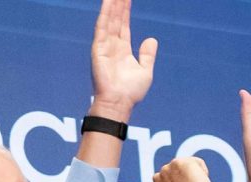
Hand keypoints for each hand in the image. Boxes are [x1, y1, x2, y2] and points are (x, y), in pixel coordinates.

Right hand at [88, 0, 157, 121]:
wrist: (119, 103)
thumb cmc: (131, 92)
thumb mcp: (145, 71)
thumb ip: (148, 55)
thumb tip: (151, 39)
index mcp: (123, 51)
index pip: (124, 25)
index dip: (126, 11)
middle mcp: (112, 46)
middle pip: (116, 19)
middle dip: (118, 4)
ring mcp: (104, 47)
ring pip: (109, 20)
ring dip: (111, 5)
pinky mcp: (98, 49)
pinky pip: (102, 28)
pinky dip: (104, 14)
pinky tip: (107, 2)